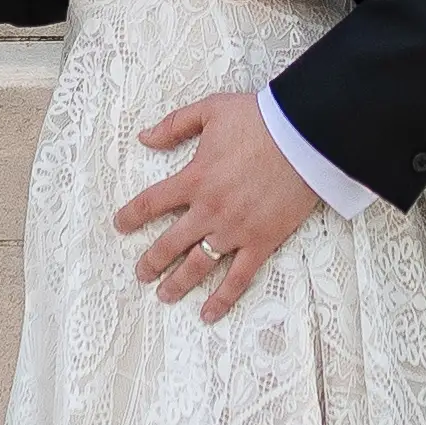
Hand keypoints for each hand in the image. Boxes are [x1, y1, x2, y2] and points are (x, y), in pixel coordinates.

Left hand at [115, 91, 320, 321]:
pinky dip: (222, 298)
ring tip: (165, 295)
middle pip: (169, 244)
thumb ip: (174, 125)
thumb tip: (144, 138)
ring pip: (198, 265)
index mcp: (193, 179)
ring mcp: (235, 230)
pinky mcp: (261, 242)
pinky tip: (208, 314)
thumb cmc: (259, 120)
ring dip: (177, 283)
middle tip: (141, 274)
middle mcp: (208, 210)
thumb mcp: (210, 110)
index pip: (151, 204)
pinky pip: (238, 277)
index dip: (131, 217)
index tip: (120, 226)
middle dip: (151, 261)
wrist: (305, 136)